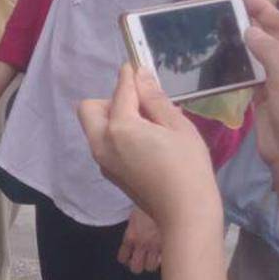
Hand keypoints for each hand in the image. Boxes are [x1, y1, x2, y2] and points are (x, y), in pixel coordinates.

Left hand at [76, 66, 219, 233]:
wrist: (185, 213)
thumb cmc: (188, 167)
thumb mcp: (178, 126)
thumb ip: (155, 99)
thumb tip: (140, 75)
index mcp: (119, 128)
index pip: (121, 91)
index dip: (131, 76)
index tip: (138, 66)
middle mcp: (102, 143)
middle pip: (90, 108)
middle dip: (111, 100)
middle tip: (142, 106)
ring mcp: (102, 160)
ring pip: (94, 127)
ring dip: (113, 118)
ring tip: (149, 125)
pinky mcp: (108, 173)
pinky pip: (104, 144)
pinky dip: (116, 136)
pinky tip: (146, 143)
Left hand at [117, 207, 163, 273]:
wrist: (166, 199)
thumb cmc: (150, 204)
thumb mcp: (135, 216)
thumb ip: (133, 230)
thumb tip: (135, 240)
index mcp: (130, 236)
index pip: (122, 258)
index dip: (126, 259)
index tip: (130, 257)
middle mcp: (142, 244)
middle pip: (135, 268)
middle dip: (138, 265)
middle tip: (142, 259)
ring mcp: (156, 246)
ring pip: (150, 268)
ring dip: (152, 263)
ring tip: (155, 256)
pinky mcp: (169, 246)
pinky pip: (164, 261)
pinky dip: (164, 259)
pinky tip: (165, 252)